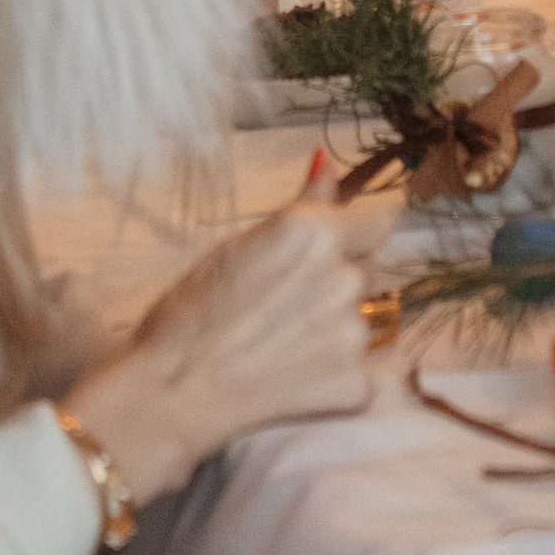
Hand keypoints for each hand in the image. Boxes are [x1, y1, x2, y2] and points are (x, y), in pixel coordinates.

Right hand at [60, 188, 395, 508]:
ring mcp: (353, 335)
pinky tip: (290, 376)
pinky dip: (333, 373)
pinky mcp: (355, 385)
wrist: (174, 391)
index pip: (380, 221)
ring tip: (280, 343)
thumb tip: (328, 163)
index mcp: (313, 234)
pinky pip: (358, 369)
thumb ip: (302, 206)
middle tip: (286, 303)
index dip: (357, 233)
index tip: (339, 246)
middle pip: (366, 271)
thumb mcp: (241, 244)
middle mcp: (342, 278)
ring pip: (361, 321)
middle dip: (338, 281)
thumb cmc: (192, 312)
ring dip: (334, 327)